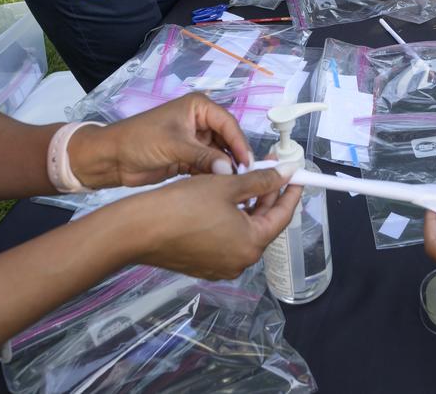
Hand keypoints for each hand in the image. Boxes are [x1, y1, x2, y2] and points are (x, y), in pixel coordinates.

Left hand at [70, 93, 254, 189]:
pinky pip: (209, 166)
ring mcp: (195, 141)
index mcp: (198, 107)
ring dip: (225, 169)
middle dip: (235, 157)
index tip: (248, 163)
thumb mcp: (174, 145)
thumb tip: (229, 170)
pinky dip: (214, 176)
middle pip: (228, 140)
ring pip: (220, 155)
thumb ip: (204, 157)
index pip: (228, 124)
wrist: (112, 159)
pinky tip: (220, 187)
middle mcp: (200, 121)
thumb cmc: (139, 140)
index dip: (240, 143)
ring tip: (234, 185)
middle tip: (245, 177)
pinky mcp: (189, 158)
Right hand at [123, 166, 301, 279]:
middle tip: (269, 169)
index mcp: (251, 245)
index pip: (283, 215)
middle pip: (264, 223)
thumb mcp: (226, 185)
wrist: (139, 229)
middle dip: (268, 195)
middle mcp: (240, 261)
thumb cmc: (180, 207)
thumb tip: (284, 174)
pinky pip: (226, 239)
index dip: (291, 191)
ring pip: (244, 231)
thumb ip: (260, 180)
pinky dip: (231, 219)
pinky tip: (225, 199)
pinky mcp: (204, 264)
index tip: (296, 174)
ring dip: (248, 206)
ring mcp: (221, 266)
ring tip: (246, 179)